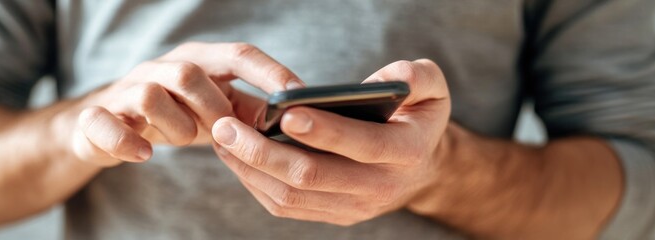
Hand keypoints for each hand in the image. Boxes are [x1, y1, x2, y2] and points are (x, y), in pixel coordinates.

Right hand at [66, 42, 304, 166]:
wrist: (107, 127)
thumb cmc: (174, 114)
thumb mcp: (215, 108)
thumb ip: (250, 110)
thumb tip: (296, 118)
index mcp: (197, 60)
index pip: (238, 54)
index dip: (269, 73)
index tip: (299, 96)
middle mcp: (160, 68)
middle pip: (190, 73)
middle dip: (213, 109)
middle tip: (222, 133)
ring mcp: (126, 90)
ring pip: (151, 95)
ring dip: (176, 127)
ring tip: (184, 139)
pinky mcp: (98, 117)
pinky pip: (106, 123)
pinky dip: (127, 141)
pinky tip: (144, 154)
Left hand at [211, 59, 451, 224]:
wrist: (420, 168)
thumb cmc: (417, 117)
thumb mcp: (432, 89)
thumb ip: (417, 76)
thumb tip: (388, 79)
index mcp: (406, 153)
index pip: (362, 145)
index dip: (324, 130)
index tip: (285, 112)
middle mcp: (379, 187)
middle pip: (313, 176)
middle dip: (264, 151)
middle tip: (226, 126)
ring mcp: (353, 207)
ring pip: (292, 196)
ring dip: (250, 168)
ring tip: (222, 138)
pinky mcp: (333, 215)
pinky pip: (286, 206)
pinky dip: (255, 183)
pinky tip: (235, 156)